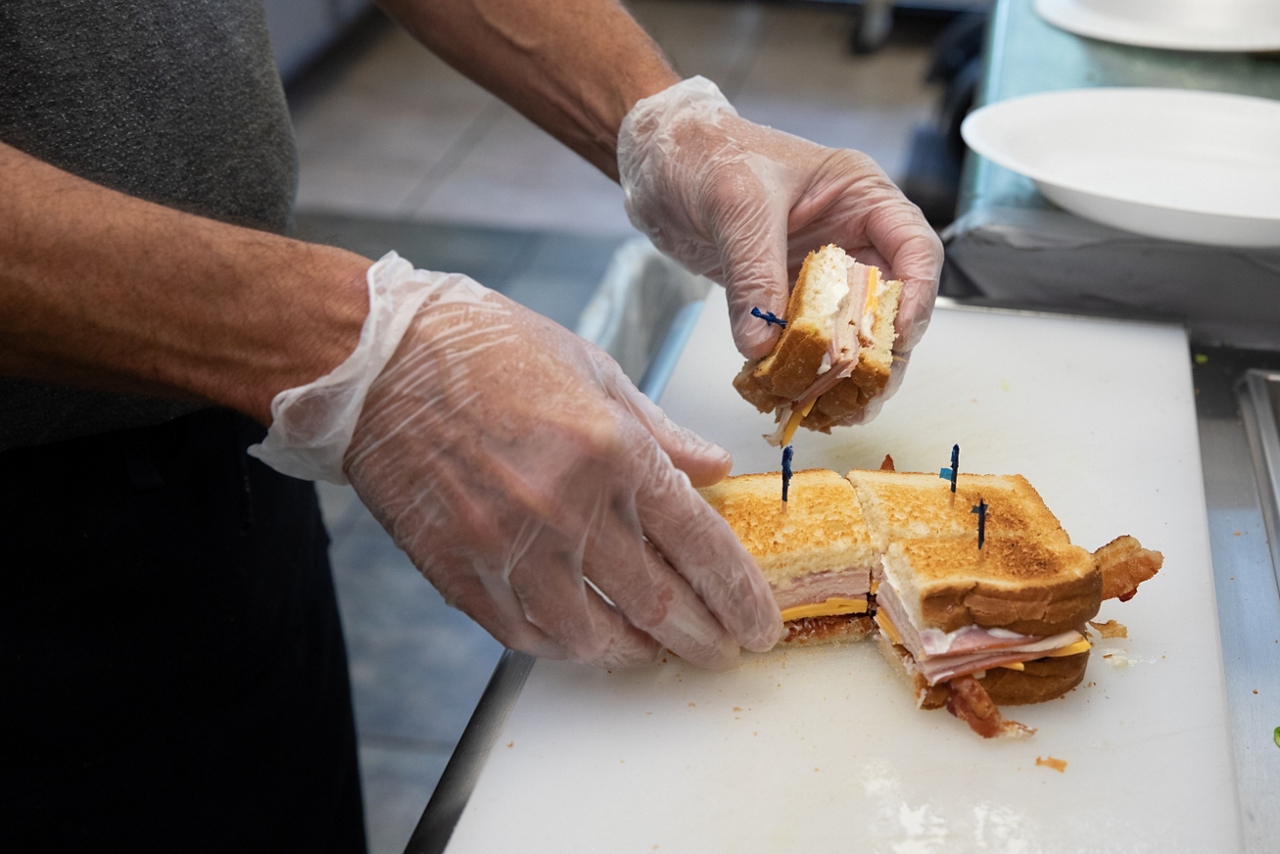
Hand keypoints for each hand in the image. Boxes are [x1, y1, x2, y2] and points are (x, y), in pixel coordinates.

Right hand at [253, 254, 783, 668]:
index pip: (700, 545)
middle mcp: (568, 508)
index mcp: (612, 449)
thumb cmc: (486, 351)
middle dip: (705, 637)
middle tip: (725, 649)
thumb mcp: (592, 369)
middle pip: (660, 602)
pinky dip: (569, 646)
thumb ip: (659, 431)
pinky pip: (529, 635)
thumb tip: (715, 469)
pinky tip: (590, 639)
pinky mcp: (461, 574)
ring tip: (661, 649)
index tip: (759, 622)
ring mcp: (510, 548)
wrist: (377, 363)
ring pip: (596, 635)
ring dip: (639, 651)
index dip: (739, 594)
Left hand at [618, 77, 943, 399]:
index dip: (915, 296)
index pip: (914, 249)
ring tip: (837, 412)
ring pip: (850, 332)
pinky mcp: (783, 297)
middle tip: (868, 395)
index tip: (896, 337)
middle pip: (889, 304)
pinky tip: (795, 397)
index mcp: (860, 195)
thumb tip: (764, 343)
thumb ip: (754, 272)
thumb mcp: (736, 205)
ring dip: (845, 374)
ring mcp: (817, 271)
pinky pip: (805, 341)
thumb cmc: (706, 152)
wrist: (656, 161)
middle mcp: (849, 236)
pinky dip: (802, 371)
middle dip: (881, 353)